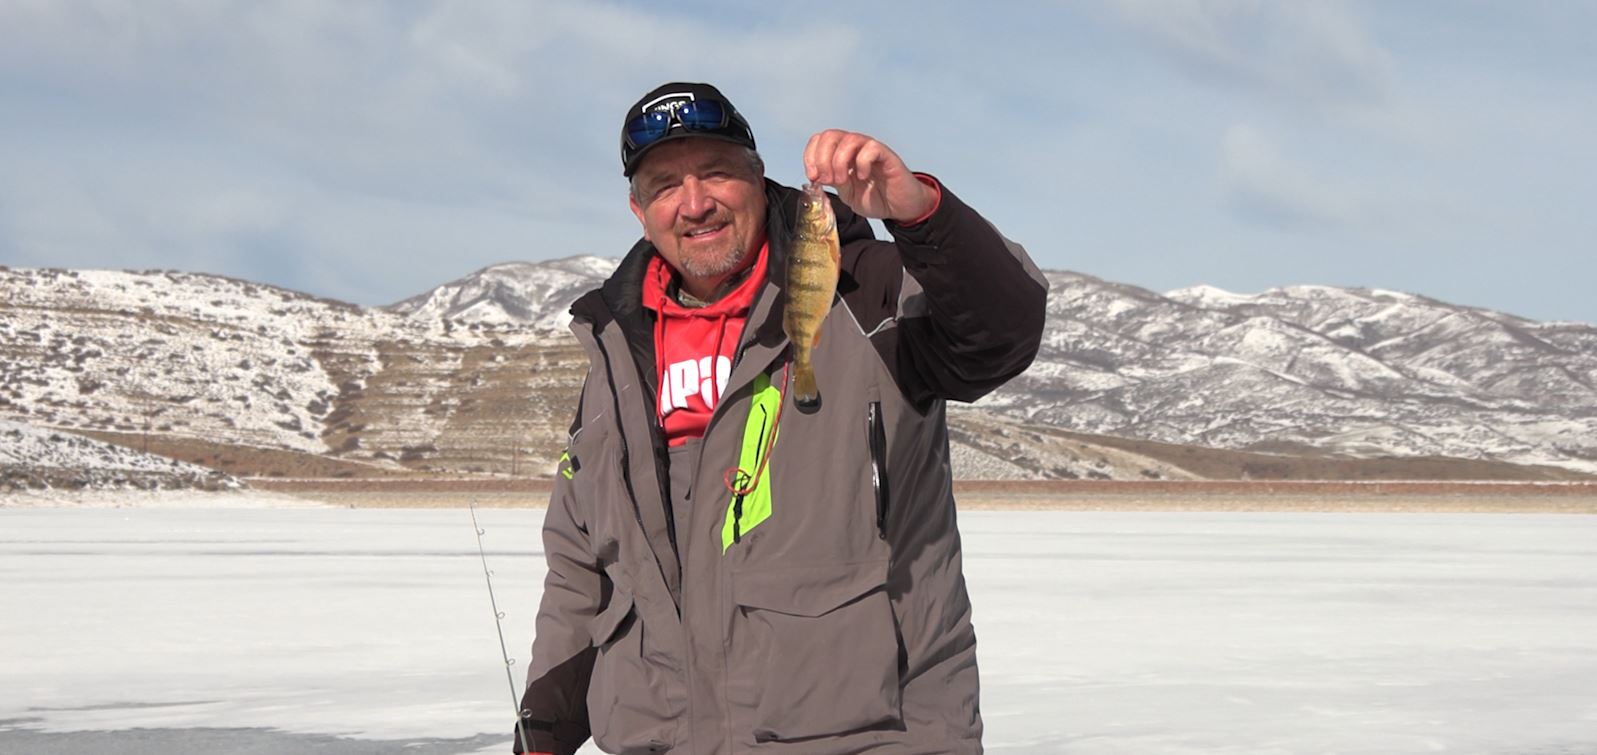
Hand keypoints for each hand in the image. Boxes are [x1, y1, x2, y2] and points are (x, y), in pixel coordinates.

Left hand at [803, 130, 935, 222]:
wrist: (900, 208)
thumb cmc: (876, 198)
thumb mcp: (847, 194)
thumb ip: (833, 182)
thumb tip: (817, 175)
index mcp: (842, 154)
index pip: (820, 140)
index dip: (810, 156)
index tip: (813, 176)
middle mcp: (855, 147)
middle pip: (830, 135)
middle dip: (822, 158)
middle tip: (827, 180)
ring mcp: (871, 149)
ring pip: (849, 139)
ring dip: (839, 162)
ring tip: (843, 180)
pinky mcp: (886, 155)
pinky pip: (871, 148)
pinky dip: (862, 163)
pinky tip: (863, 176)